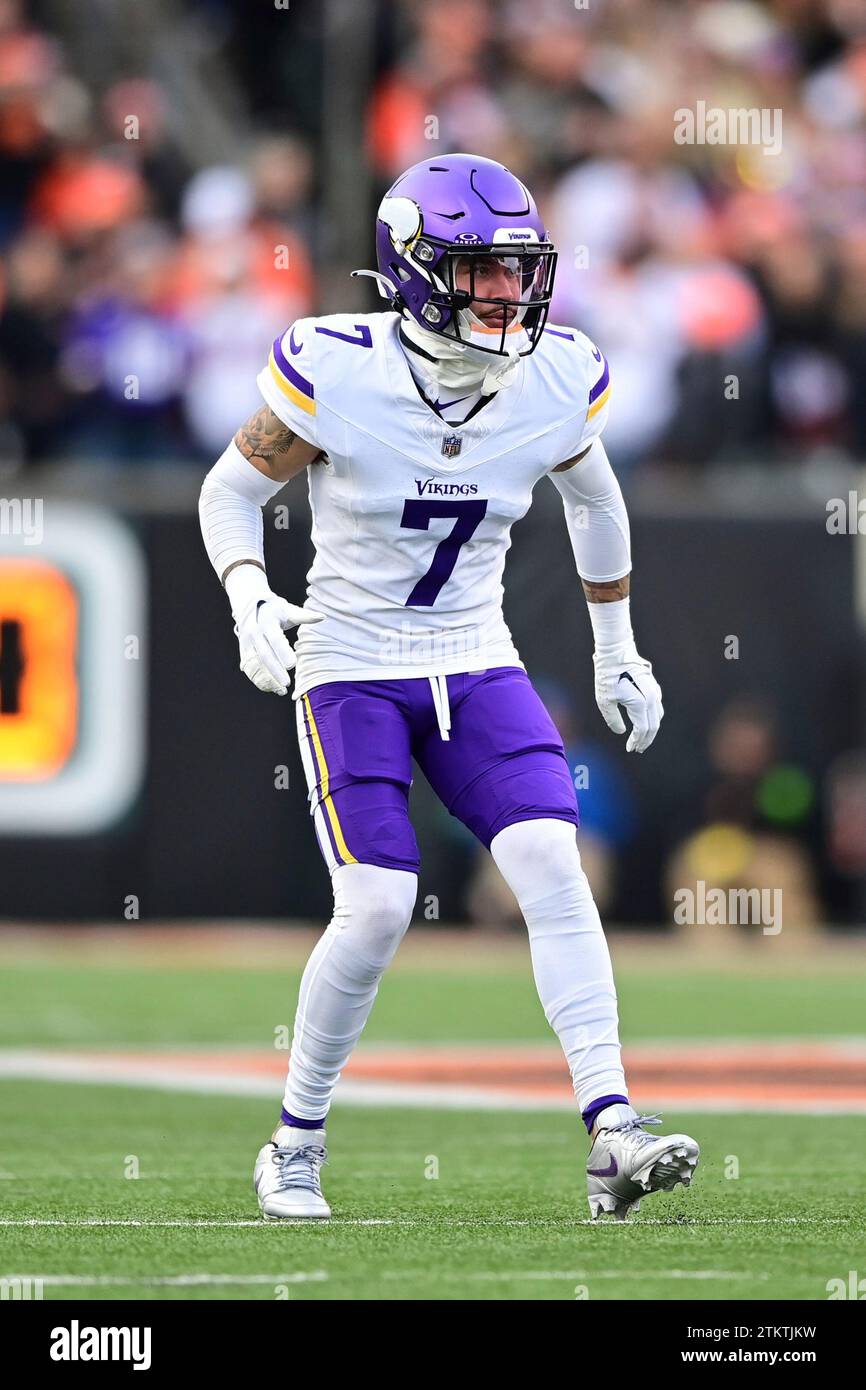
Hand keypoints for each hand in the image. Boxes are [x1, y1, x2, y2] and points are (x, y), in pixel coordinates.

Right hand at [225, 565, 321, 695]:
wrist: (250, 607)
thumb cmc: (275, 610)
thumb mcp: (288, 609)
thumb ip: (304, 615)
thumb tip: (322, 616)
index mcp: (267, 623)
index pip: (275, 639)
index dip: (283, 652)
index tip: (292, 664)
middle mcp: (254, 634)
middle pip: (264, 655)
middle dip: (275, 670)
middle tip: (286, 683)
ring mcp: (247, 644)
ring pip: (256, 665)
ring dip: (267, 679)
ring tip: (281, 690)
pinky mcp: (244, 652)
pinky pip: (250, 669)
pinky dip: (259, 680)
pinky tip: (271, 688)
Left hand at [593, 645, 662, 752]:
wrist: (616, 651)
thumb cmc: (607, 675)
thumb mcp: (604, 700)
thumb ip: (613, 719)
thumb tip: (622, 732)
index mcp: (640, 703)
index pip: (642, 729)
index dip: (636, 742)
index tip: (630, 749)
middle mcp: (651, 698)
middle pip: (654, 725)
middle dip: (646, 739)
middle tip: (637, 749)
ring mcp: (654, 691)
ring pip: (657, 716)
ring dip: (650, 730)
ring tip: (641, 739)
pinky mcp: (653, 686)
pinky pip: (656, 707)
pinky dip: (652, 718)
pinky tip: (644, 722)